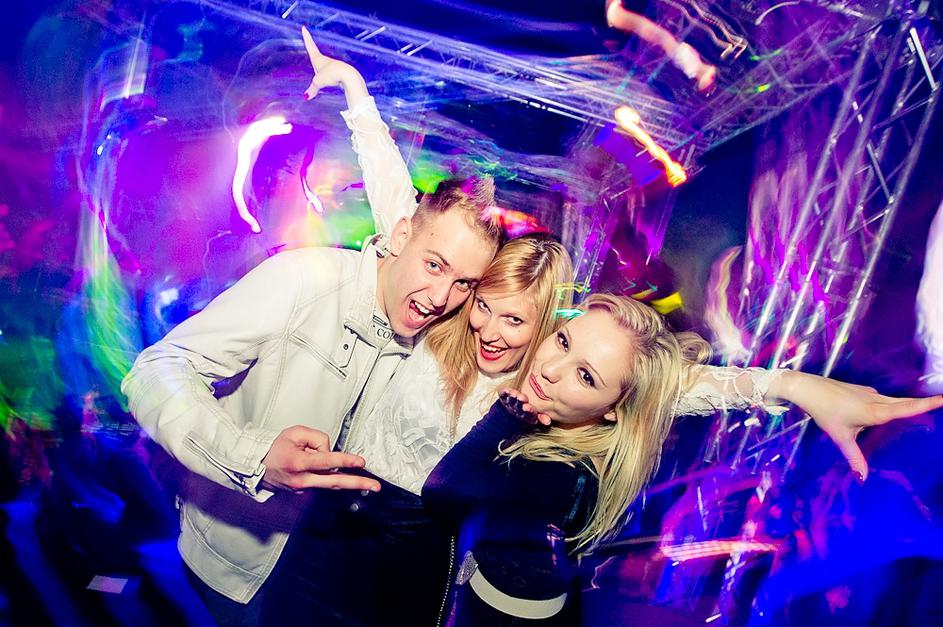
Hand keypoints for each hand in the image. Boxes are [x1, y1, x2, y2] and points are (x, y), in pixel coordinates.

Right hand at [261, 425, 380, 491]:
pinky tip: (327, 468)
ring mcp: (303, 488)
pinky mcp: (304, 492)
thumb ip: (317, 438)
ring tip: (366, 481)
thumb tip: (330, 451)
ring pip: (331, 483)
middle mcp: (302, 479)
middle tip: (375, 486)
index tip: (360, 461)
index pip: (327, 461)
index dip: (345, 460)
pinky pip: (323, 482)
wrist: (257, 467)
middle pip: (334, 482)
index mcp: (298, 463)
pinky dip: (329, 475)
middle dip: (357, 484)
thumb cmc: (276, 448)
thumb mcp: (295, 433)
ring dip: (348, 480)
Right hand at [300, 26, 363, 99]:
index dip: (306, 37)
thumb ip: (312, 89)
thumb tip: (306, 97)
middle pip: (316, 54)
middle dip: (312, 49)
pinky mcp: (339, 72)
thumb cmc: (332, 75)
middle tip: (308, 41)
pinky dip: (328, 75)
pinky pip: (331, 73)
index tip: (304, 28)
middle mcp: (325, 60)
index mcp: (318, 58)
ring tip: (317, 63)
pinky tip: (330, 78)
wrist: (348, 76)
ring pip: (324, 65)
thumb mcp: (318, 82)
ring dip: (321, 65)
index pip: (310, 45)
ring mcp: (333, 65)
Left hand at [499, 389, 550, 425]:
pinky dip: (504, 393)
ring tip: (514, 393)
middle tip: (522, 398)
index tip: (527, 407)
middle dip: (520, 402)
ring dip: (513, 397)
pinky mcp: (504, 398)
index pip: (529, 414)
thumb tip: (548, 422)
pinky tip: (507, 390)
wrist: (514, 408)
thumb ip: (542, 417)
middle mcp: (518, 411)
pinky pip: (503, 396)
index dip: (529, 411)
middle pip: (519, 407)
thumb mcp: (536, 415)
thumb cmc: (530, 409)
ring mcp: (510, 405)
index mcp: (527, 416)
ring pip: (511, 402)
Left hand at [779, 371, 942, 481]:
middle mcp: (876, 399)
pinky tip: (897, 409)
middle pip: (906, 402)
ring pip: (896, 400)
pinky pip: (885, 399)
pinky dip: (896, 403)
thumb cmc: (825, 412)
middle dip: (926, 403)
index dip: (927, 404)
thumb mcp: (841, 437)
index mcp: (874, 410)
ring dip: (911, 404)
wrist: (808, 389)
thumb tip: (864, 478)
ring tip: (931, 407)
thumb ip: (854, 457)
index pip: (906, 408)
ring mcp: (870, 393)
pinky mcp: (864, 391)